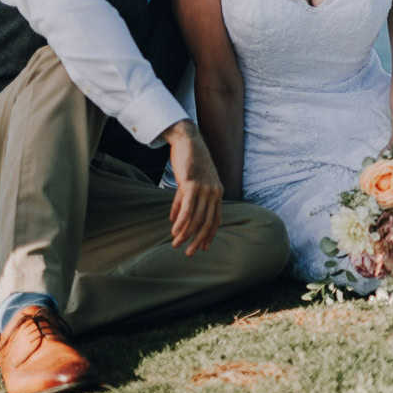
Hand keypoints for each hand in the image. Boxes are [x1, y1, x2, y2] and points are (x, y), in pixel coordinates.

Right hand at [163, 120, 223, 254]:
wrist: (187, 140)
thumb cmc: (189, 161)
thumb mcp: (189, 183)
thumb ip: (183, 202)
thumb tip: (174, 220)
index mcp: (217, 192)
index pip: (216, 219)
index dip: (209, 235)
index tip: (202, 248)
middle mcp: (214, 192)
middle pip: (208, 222)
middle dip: (198, 240)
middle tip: (188, 253)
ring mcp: (205, 188)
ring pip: (197, 218)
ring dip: (186, 234)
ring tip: (176, 244)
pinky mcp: (192, 183)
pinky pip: (188, 208)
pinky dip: (181, 222)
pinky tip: (174, 231)